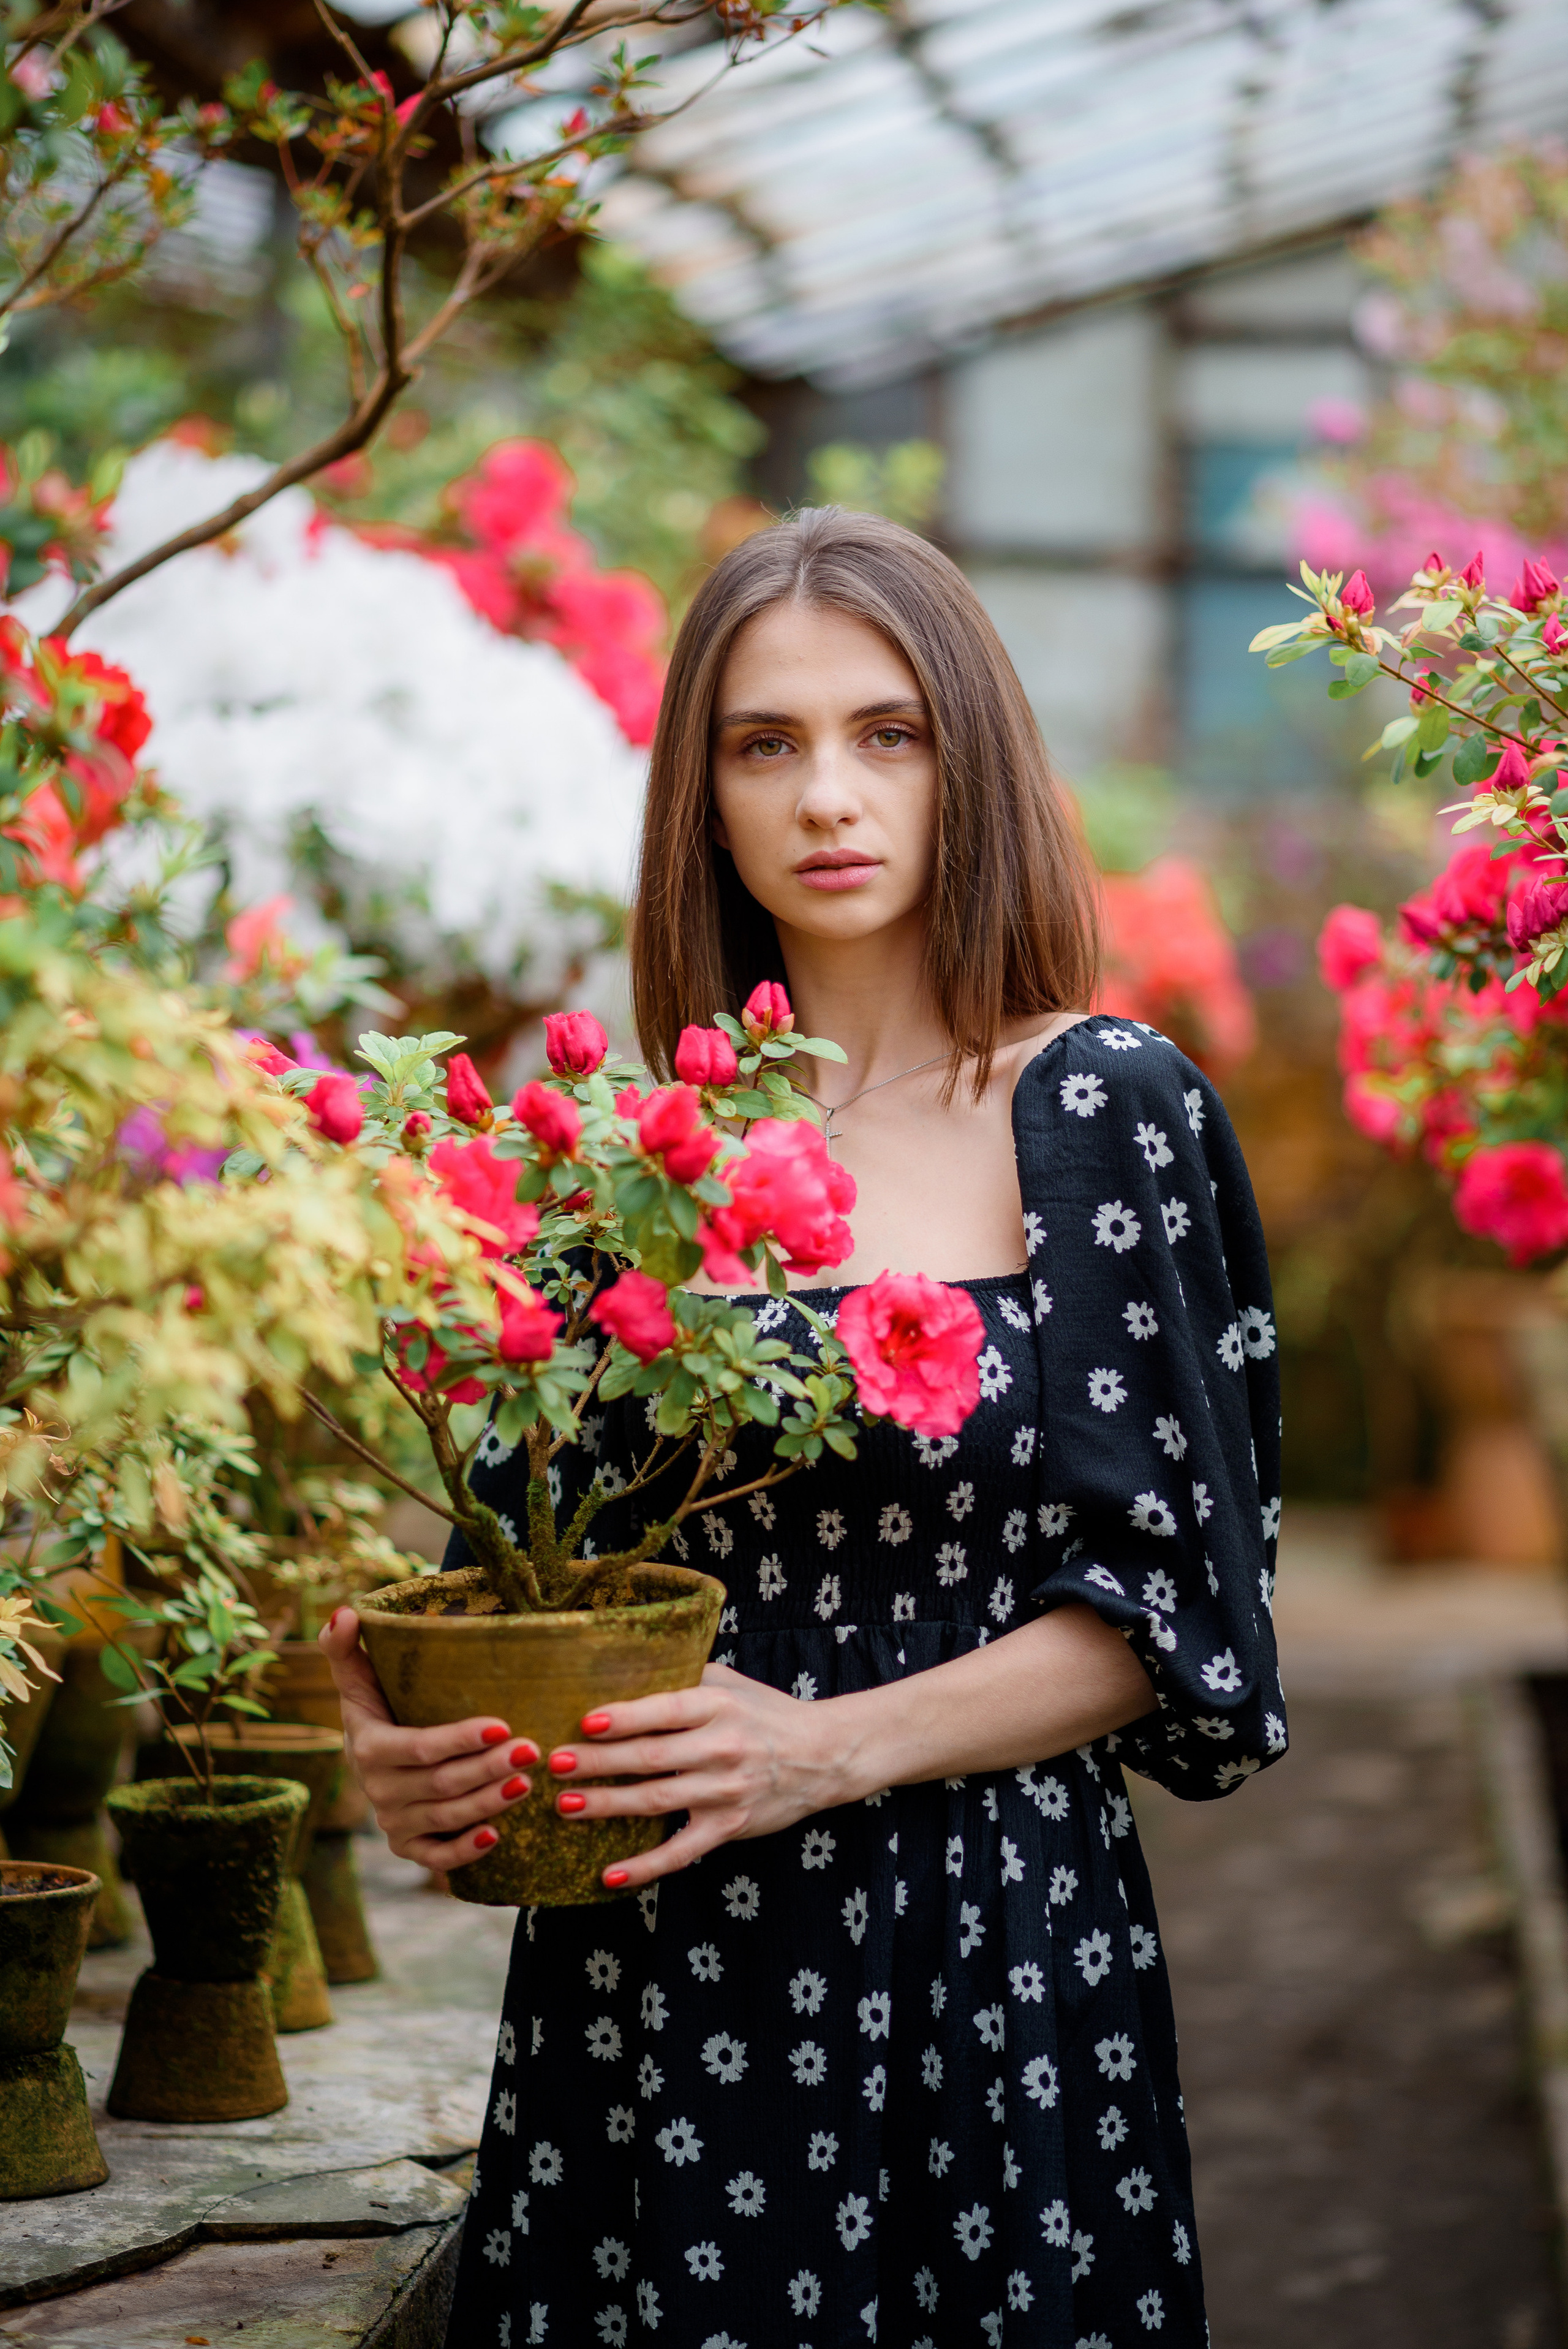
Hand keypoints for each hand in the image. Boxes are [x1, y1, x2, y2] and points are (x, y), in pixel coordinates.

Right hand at [318, 1608, 538, 1871]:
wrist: (372, 1754)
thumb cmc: (377, 1704)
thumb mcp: (358, 1675)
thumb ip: (346, 1645)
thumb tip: (344, 1612)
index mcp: (369, 1747)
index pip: (419, 1748)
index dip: (459, 1740)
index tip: (502, 1725)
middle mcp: (378, 1789)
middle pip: (441, 1785)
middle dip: (487, 1769)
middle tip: (531, 1750)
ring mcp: (393, 1821)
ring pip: (446, 1818)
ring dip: (488, 1803)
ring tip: (527, 1782)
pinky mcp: (408, 1845)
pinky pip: (436, 1857)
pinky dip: (465, 1850)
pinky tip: (498, 1835)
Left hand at [547, 1660, 855, 1889]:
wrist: (821, 1754)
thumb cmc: (763, 1712)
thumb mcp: (729, 1683)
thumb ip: (682, 1679)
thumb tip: (619, 1671)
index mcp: (719, 1705)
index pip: (666, 1710)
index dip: (625, 1716)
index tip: (585, 1721)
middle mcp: (723, 1747)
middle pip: (651, 1757)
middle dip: (599, 1762)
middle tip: (556, 1764)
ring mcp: (726, 1791)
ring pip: (657, 1801)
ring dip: (607, 1805)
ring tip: (565, 1805)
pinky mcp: (729, 1827)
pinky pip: (681, 1851)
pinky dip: (645, 1866)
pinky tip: (609, 1873)